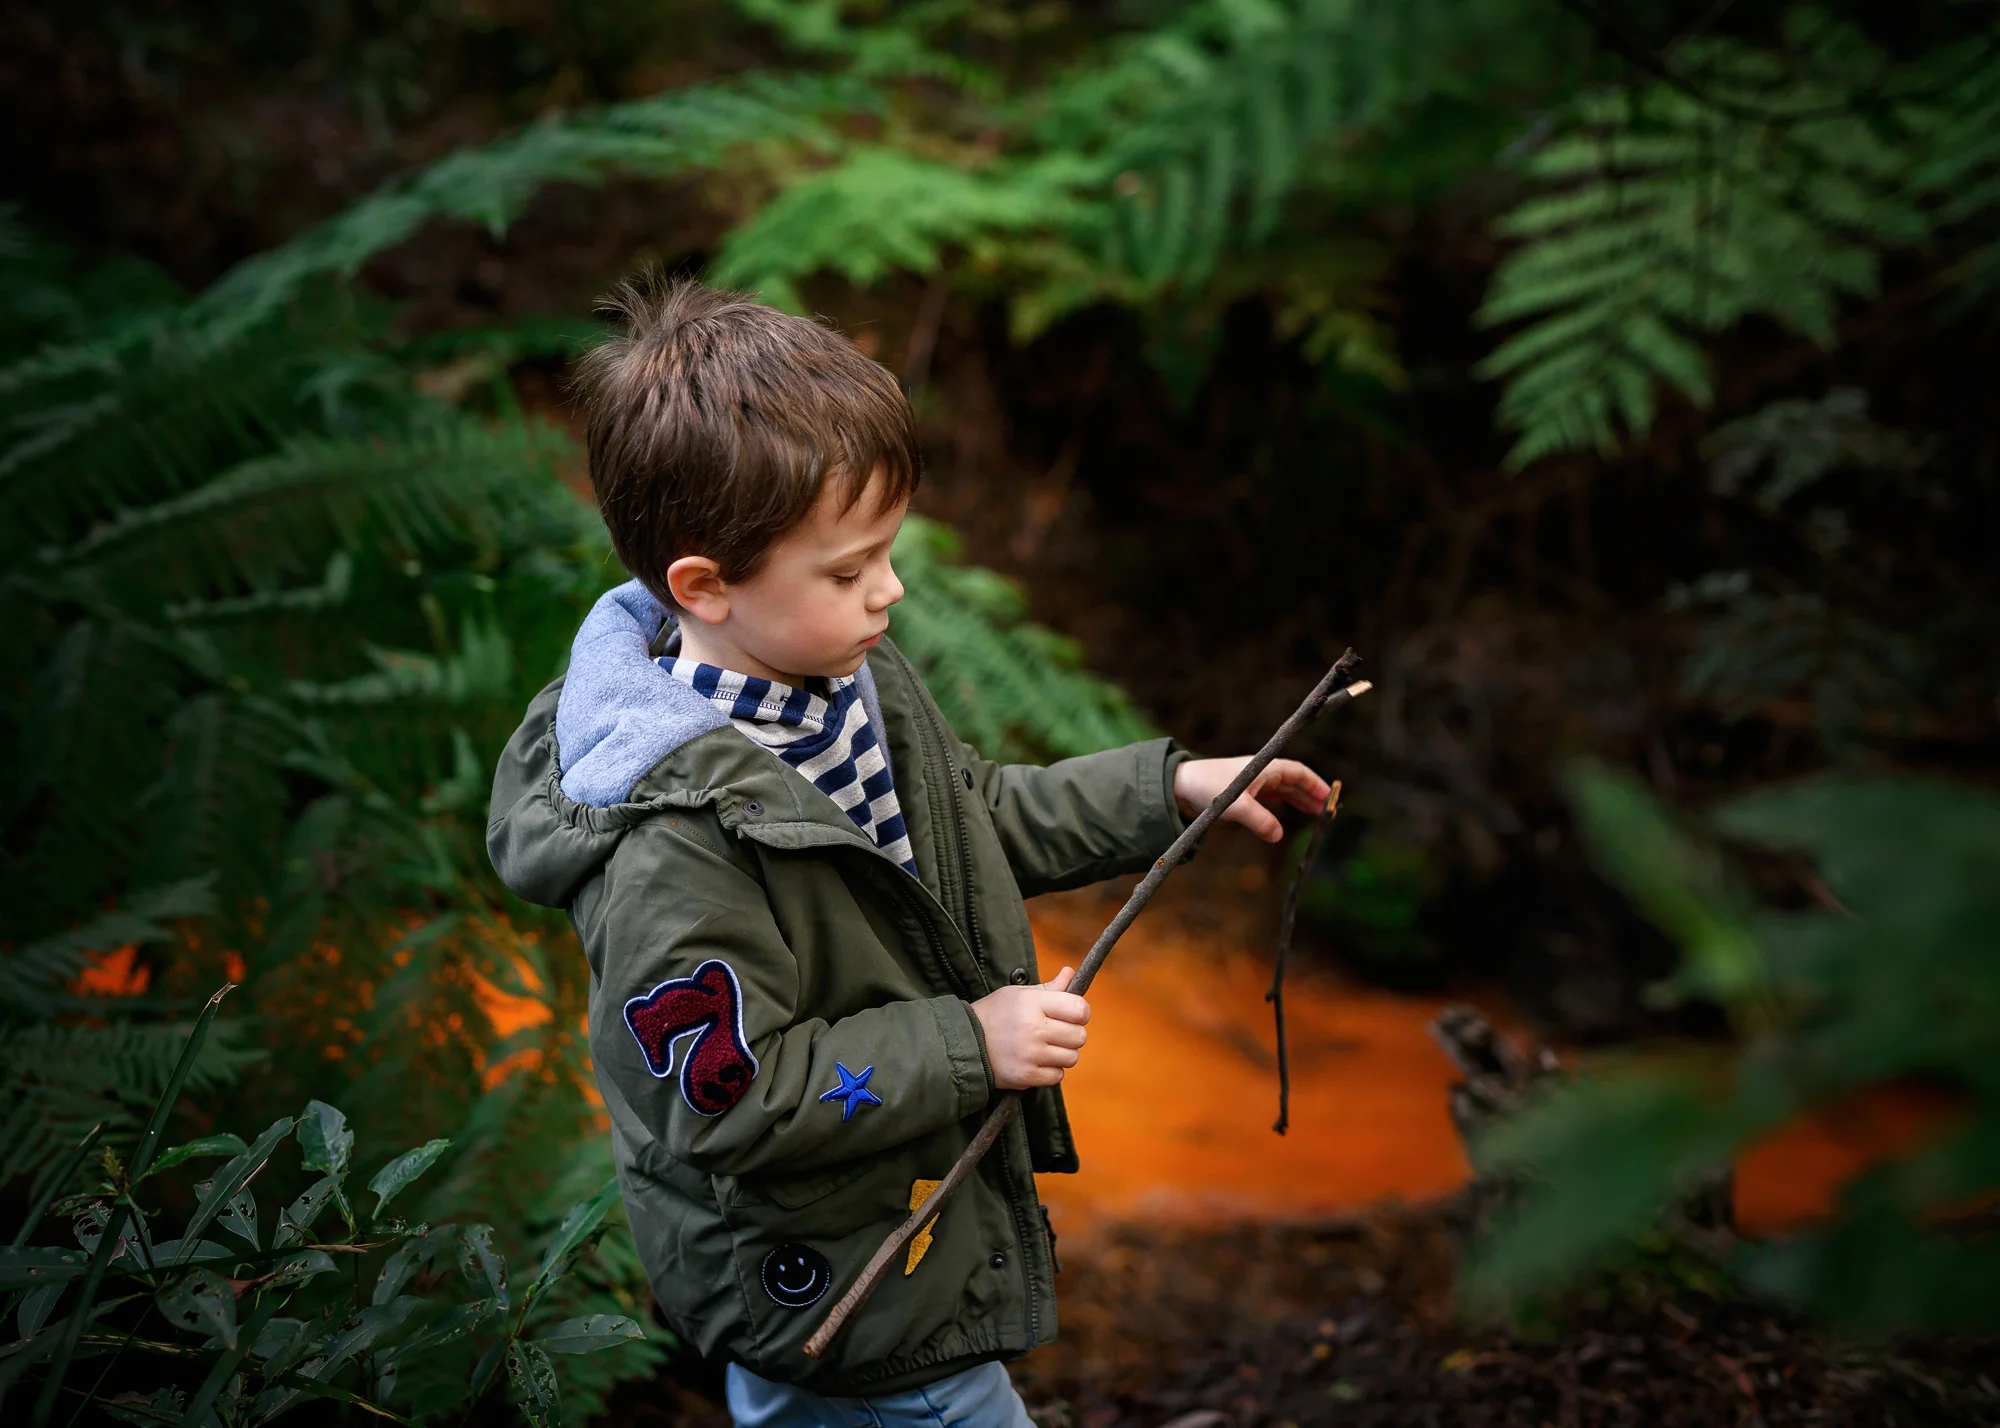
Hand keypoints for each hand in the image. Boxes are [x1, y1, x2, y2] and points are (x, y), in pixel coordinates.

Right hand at [970, 966, 1089, 1088]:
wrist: (967, 1042)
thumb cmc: (995, 1014)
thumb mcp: (1019, 994)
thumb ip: (1049, 988)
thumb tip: (1070, 973)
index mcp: (1034, 1003)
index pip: (1080, 1009)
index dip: (1080, 1013)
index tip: (1071, 1015)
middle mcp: (1034, 1029)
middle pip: (1080, 1036)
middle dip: (1072, 1034)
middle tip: (1055, 1032)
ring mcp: (1031, 1055)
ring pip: (1072, 1058)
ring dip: (1062, 1053)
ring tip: (1044, 1047)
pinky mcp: (1026, 1076)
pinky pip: (1058, 1076)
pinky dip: (1051, 1070)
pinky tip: (1036, 1061)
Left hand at [1174, 756, 1330, 842]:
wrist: (1179, 786)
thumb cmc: (1208, 788)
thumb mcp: (1237, 807)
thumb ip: (1260, 821)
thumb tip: (1279, 836)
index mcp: (1265, 768)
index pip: (1299, 773)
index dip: (1316, 785)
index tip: (1331, 799)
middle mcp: (1261, 772)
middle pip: (1294, 782)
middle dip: (1312, 796)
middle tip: (1328, 813)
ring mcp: (1252, 783)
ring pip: (1283, 791)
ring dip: (1299, 802)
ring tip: (1315, 815)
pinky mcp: (1242, 794)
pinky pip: (1269, 799)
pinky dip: (1282, 807)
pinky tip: (1286, 818)